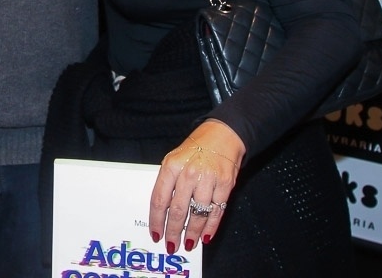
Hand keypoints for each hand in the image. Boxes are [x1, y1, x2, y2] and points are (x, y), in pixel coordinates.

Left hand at [149, 120, 243, 253]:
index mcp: (171, 166)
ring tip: (188, 243)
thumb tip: (161, 211)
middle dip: (173, 231)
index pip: (159, 199)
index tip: (155, 234)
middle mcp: (188, 173)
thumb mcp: (174, 159)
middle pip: (177, 210)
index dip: (156, 221)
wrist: (222, 135)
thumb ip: (167, 182)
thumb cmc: (194, 150)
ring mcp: (208, 179)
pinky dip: (211, 227)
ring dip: (192, 232)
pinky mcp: (225, 184)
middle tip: (171, 245)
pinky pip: (216, 211)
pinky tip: (205, 236)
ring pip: (197, 214)